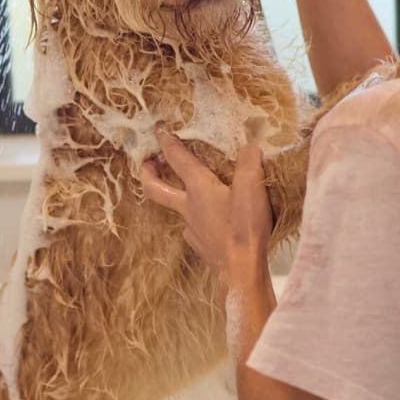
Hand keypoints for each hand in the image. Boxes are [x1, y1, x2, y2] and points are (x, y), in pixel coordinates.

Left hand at [139, 124, 272, 291]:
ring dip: (175, 198)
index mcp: (198, 188)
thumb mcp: (252, 187)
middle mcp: (189, 207)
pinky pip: (193, 229)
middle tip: (148, 163)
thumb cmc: (244, 227)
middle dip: (148, 174)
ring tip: (183, 192)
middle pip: (156, 189)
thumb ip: (249, 162)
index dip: (167, 141)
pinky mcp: (200, 246)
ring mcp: (192, 228)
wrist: (241, 270)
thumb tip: (250, 145)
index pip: (177, 158)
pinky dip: (196, 221)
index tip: (159, 128)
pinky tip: (206, 221)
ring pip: (176, 210)